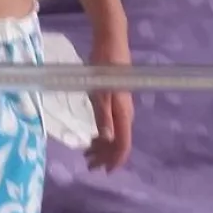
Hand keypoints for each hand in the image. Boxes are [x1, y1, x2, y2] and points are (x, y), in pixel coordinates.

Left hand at [86, 36, 133, 172]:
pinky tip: (93, 137)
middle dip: (105, 156)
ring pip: (114, 135)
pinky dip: (102, 134)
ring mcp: (121, 107)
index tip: (104, 171)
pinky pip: (111, 125)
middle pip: (119, 143)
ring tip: (87, 154)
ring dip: (102, 147)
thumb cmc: (104, 64)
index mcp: (123, 113)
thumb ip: (103, 115)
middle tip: (88, 164)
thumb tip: (107, 139)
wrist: (111, 41)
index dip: (115, 160)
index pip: (123, 144)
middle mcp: (125, 113)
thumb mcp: (100, 91)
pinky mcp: (116, 101)